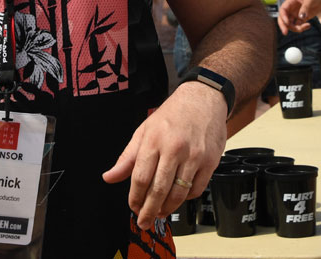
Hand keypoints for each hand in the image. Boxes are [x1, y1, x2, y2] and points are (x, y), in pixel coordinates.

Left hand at [102, 81, 225, 228]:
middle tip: (144, 221)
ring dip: (167, 209)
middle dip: (149, 210)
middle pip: (159, 190)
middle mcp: (174, 149)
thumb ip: (127, 157)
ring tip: (160, 213)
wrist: (203, 99)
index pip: (141, 178)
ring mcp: (194, 156)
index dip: (135, 198)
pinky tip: (178, 198)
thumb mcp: (144, 130)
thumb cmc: (172, 115)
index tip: (133, 207)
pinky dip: (186, 198)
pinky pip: (196, 189)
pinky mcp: (210, 161)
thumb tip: (109, 177)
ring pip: (179, 193)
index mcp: (154, 140)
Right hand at [278, 0, 320, 33]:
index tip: (287, 22)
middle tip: (285, 33)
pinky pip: (299, 25)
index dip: (283, 17)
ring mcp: (296, 14)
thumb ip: (305, 8)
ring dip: (295, 28)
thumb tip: (301, 17)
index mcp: (291, 1)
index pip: (283, 10)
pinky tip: (308, 25)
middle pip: (283, 18)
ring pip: (291, 24)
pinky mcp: (302, 18)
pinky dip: (302, 27)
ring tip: (305, 27)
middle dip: (284, 26)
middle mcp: (291, 9)